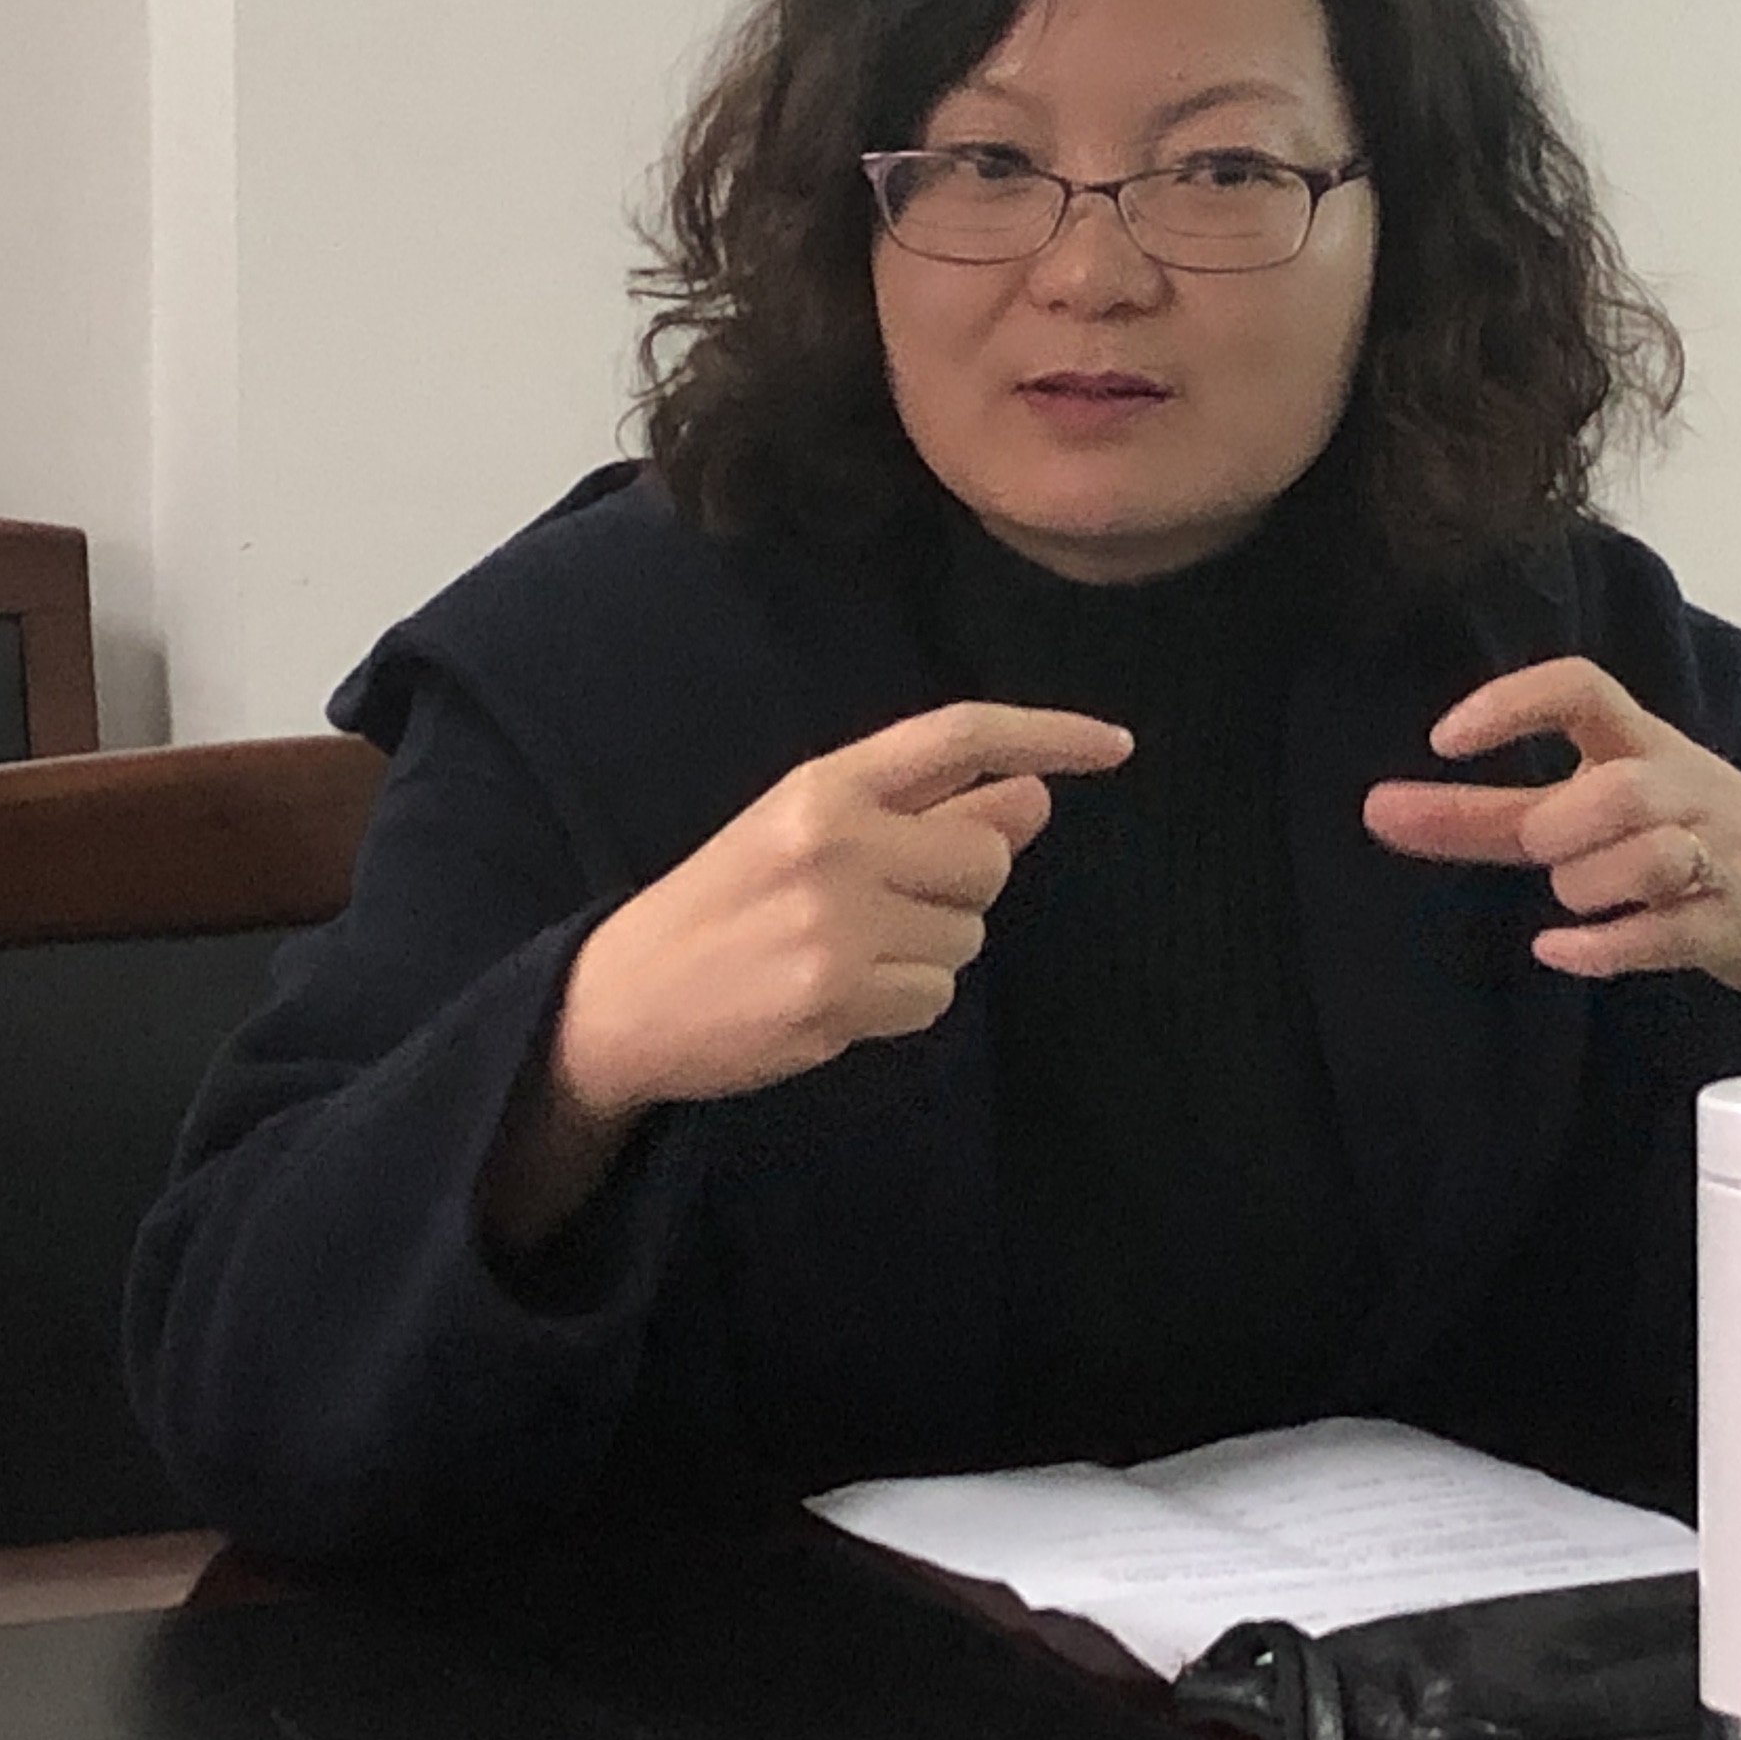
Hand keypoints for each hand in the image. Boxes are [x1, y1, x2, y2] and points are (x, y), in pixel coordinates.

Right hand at [484, 701, 1133, 1249]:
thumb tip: (1034, 795)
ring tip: (848, 952)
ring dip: (929, 951)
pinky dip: (903, 1003)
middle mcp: (836, 842)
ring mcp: (838, 924)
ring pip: (968, 934)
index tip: (1115, 746)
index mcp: (824, 784)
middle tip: (889, 903)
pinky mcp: (837, 998)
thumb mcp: (809, 829)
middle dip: (963, 884)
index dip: (1047, 735)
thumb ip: (921, 809)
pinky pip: (936, 998)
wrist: (625, 997)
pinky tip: (838, 995)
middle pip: (988, 854)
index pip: (960, 735)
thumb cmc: (729, 904)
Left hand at [1360, 656, 1740, 1038]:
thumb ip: (1492, 816)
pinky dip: (1604, 946)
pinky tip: (1559, 951)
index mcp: (1641, 742)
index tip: (1442, 741)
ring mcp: (1713, 857)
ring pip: (1652, 856)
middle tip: (1534, 845)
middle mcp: (1681, 788)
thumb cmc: (1679, 836)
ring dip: (1589, 882)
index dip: (1512, 705)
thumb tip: (1380, 811)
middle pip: (1622, 786)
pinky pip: (1666, 933)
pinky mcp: (1731, 925)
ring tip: (1570, 899)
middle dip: (1561, 823)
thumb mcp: (1595, 812)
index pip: (1582, 688)